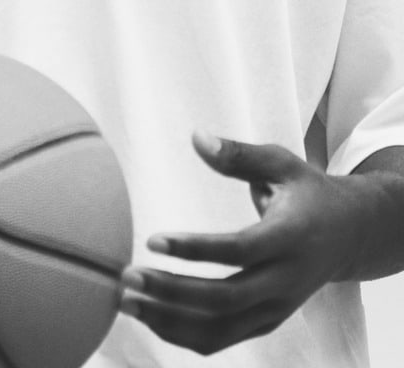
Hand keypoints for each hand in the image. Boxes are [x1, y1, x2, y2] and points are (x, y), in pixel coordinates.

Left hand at [119, 132, 374, 354]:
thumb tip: (196, 138)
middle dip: (170, 292)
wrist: (351, 235)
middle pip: (225, 299)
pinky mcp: (267, 321)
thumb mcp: (282, 163)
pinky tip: (148, 316)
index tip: (151, 240)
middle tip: (127, 277)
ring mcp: (279, 307)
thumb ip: (240, 155)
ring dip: (168, 321)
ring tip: (125, 302)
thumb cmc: (308, 193)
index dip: (195, 249)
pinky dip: (181, 334)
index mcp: (292, 236)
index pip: (241, 250)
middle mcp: (287, 279)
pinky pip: (222, 339)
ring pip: (220, 329)